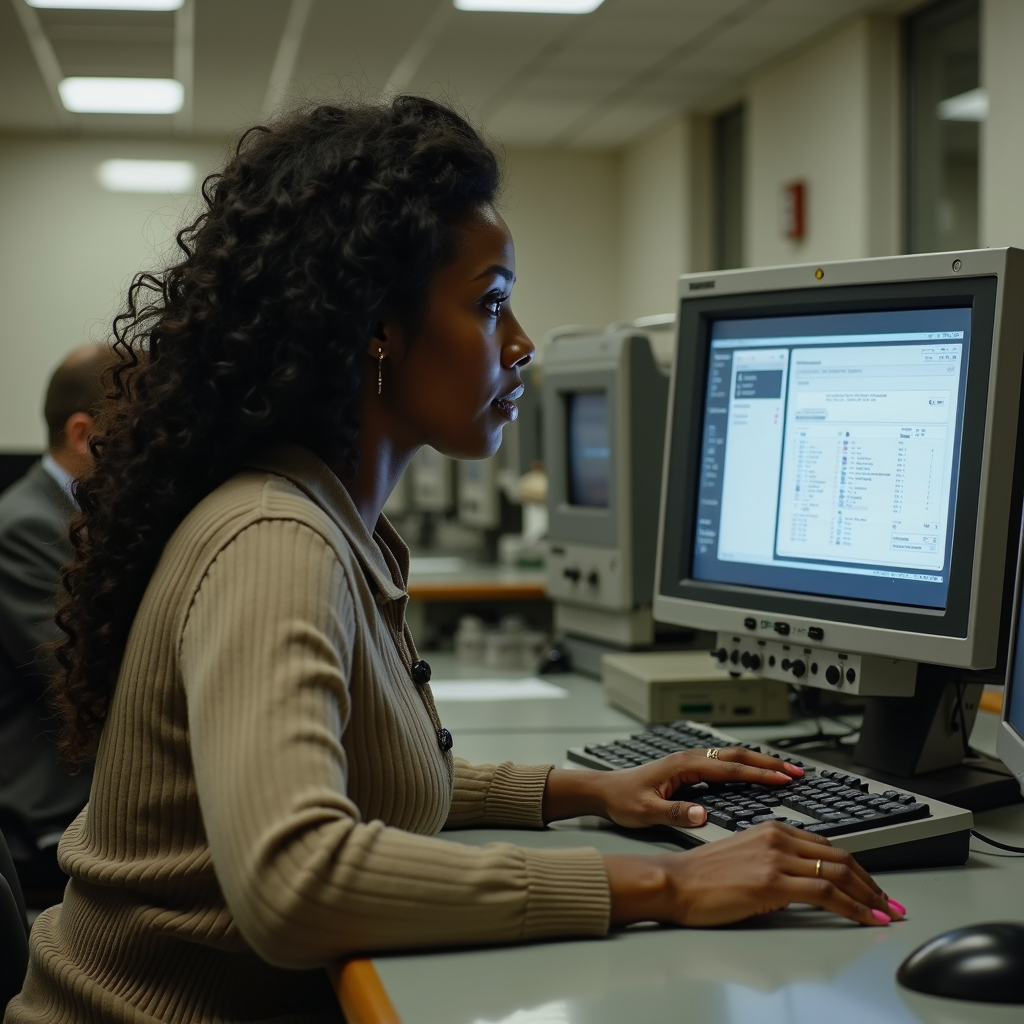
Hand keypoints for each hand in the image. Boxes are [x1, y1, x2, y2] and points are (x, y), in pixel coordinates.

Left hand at [543, 748, 802, 828]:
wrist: (604, 790)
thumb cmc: (622, 799)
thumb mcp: (646, 812)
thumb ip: (674, 813)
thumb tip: (702, 814)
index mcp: (684, 765)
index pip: (730, 768)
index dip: (759, 773)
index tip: (784, 779)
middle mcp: (690, 758)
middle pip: (737, 756)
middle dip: (769, 762)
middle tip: (797, 771)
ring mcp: (690, 762)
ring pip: (732, 757)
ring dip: (759, 762)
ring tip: (785, 771)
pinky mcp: (688, 768)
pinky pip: (724, 763)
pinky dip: (745, 766)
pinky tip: (755, 775)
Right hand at [605, 821, 904, 927]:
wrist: (675, 882)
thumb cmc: (702, 877)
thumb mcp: (745, 858)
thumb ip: (775, 863)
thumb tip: (801, 884)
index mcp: (771, 829)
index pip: (827, 846)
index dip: (856, 868)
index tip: (871, 886)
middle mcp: (777, 838)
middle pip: (839, 857)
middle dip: (870, 882)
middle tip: (889, 901)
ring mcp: (776, 859)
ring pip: (838, 873)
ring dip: (869, 895)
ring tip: (885, 911)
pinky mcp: (773, 882)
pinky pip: (826, 893)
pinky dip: (854, 907)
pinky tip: (866, 917)